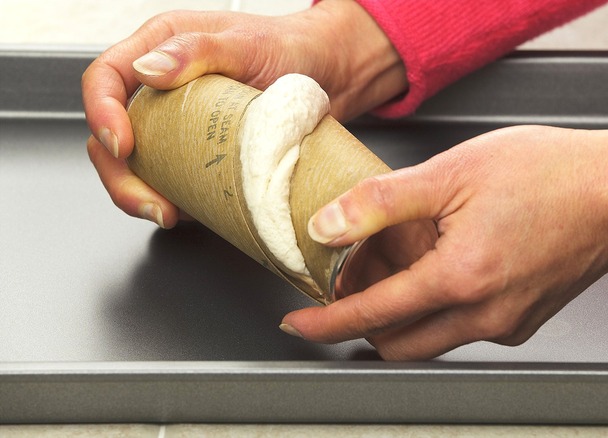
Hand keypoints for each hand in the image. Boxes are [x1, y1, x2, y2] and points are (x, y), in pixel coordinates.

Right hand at [83, 0, 405, 226]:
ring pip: (137, 164)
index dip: (101, 114)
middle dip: (120, 175)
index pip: (105, 78)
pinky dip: (171, 200)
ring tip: (168, 214)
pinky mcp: (198, 153)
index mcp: (160, 48)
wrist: (331, 75)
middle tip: (149, 202)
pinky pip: (171, 180)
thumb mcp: (247, 44)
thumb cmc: (291, 49)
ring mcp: (178, 124)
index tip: (122, 146)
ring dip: (141, 195)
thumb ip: (198, 50)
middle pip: (111, 134)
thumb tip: (148, 70)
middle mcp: (161, 88)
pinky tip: (186, 213)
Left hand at [281, 123, 607, 359]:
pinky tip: (448, 264)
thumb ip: (382, 203)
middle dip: (364, 322)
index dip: (326, 322)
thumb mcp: (453, 172)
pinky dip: (442, 307)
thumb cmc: (552, 174)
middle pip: (399, 344)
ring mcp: (509, 323)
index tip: (299, 326)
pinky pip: (466, 327)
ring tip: (403, 263)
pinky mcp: (526, 321)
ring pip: (433, 338)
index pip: (372, 315)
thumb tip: (328, 226)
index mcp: (460, 279)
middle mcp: (485, 315)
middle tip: (351, 284)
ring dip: (404, 314)